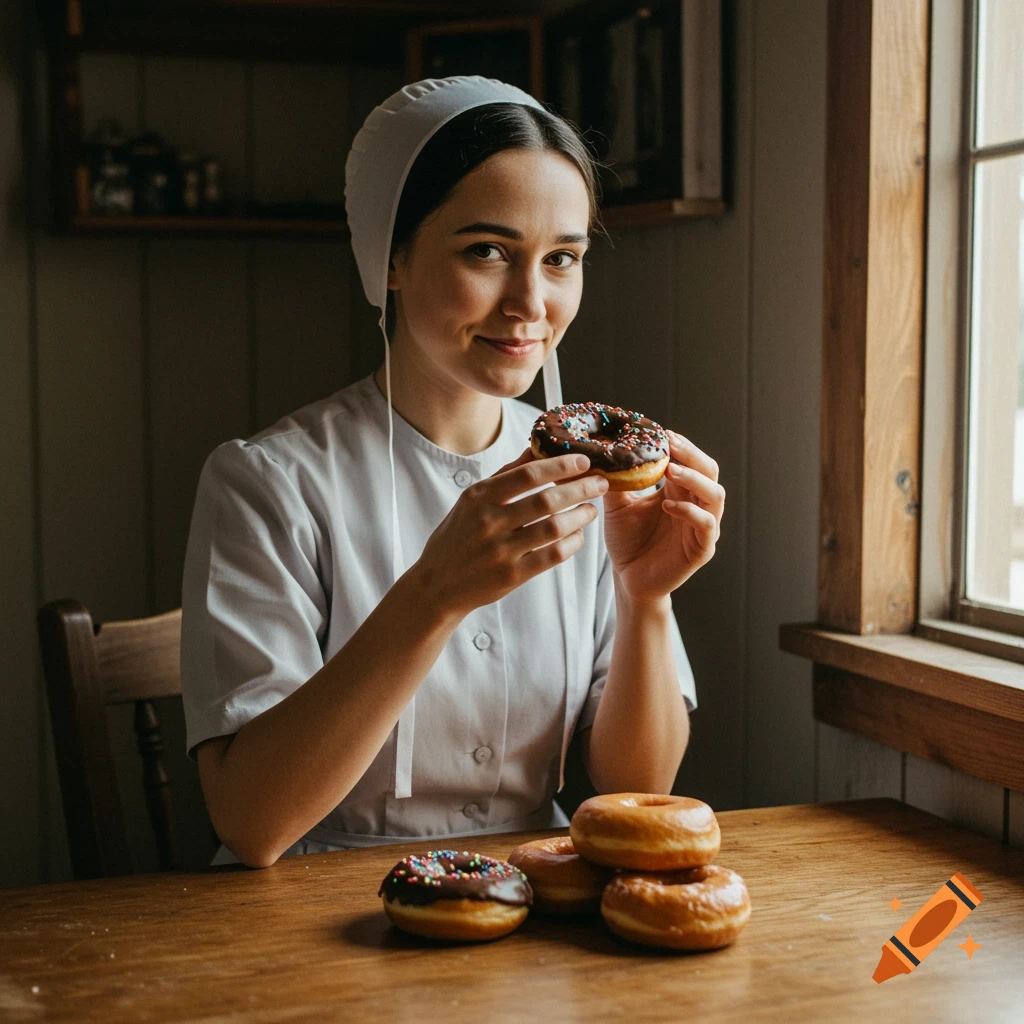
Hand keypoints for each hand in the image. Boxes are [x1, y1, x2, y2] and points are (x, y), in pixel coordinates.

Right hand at [412, 447, 609, 616]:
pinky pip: (552, 556)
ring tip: (592, 509)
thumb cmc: (458, 537)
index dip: (560, 465)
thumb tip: (535, 448)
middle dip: (580, 488)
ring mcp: (500, 550)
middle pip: (546, 500)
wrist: (438, 585)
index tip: (583, 461)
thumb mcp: (471, 501)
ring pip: (553, 528)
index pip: (527, 474)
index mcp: (479, 497)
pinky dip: (571, 544)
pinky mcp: (512, 576)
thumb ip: (504, 476)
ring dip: (580, 516)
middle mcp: (489, 522)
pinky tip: (578, 536)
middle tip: (600, 483)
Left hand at [601, 430, 724, 603]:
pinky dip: (690, 512)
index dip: (682, 446)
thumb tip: (605, 453)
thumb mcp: (617, 506)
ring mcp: (703, 528)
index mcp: (681, 492)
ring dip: (694, 479)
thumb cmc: (627, 542)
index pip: (693, 461)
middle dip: (692, 455)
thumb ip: (617, 481)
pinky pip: (706, 525)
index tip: (663, 433)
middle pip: (710, 472)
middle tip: (670, 444)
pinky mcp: (702, 549)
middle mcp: (697, 506)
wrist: (627, 579)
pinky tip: (667, 506)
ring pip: (715, 495)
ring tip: (670, 471)